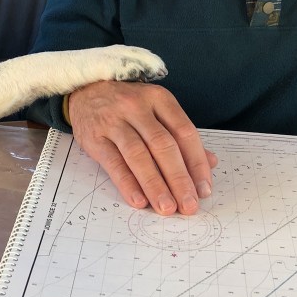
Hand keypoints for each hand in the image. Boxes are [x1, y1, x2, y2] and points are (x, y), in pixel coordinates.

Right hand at [67, 81, 216, 215]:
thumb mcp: (156, 109)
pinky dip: (128, 183)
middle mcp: (137, 107)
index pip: (184, 132)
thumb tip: (210, 162)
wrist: (86, 89)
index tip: (204, 189)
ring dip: (155, 185)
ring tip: (166, 207)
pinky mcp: (94, 137)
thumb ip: (181, 135)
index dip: (197, 163)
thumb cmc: (128, 104)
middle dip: (178, 179)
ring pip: (138, 155)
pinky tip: (139, 200)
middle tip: (189, 205)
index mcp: (159, 99)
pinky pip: (113, 163)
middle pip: (163, 145)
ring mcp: (114, 121)